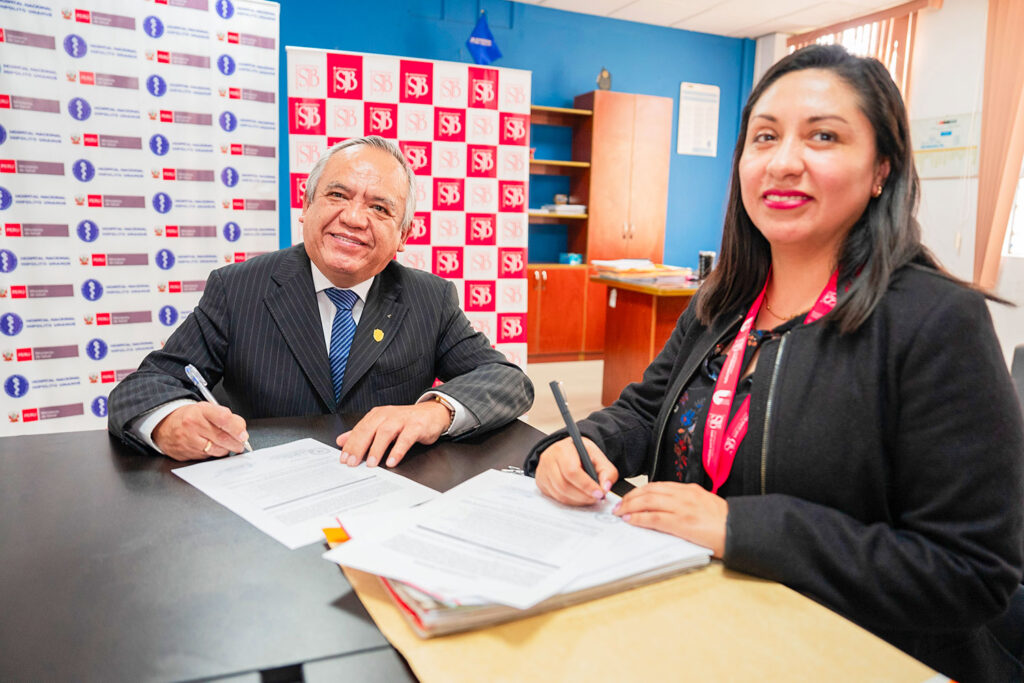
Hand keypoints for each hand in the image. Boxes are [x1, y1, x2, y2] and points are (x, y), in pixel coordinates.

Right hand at [152, 403, 248, 460]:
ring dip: (226, 449)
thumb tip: (241, 430)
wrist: (164, 425)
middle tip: (241, 443)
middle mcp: (193, 425)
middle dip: (237, 443)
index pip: (223, 418)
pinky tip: (212, 448)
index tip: (243, 434)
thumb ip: (225, 417)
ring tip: (228, 445)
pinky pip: (206, 457)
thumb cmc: (189, 417)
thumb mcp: (206, 409)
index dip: (237, 428)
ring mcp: (188, 440)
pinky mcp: (185, 453)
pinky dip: (214, 454)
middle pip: (222, 437)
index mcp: (201, 411)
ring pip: (216, 450)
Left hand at [336, 402, 450, 467]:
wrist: (432, 413)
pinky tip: (392, 461)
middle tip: (353, 463)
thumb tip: (341, 440)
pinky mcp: (416, 426)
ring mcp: (402, 420)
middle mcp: (388, 415)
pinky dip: (398, 450)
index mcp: (377, 415)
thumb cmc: (406, 421)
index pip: (360, 429)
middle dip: (359, 447)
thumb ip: (362, 432)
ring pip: (386, 432)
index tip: (344, 459)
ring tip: (371, 463)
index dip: (350, 444)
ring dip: (377, 449)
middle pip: (369, 430)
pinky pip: (406, 438)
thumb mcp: (382, 425)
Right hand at [534, 436, 617, 504]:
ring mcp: (542, 471)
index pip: (572, 471)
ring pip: (559, 494)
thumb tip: (605, 487)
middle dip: (583, 496)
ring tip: (589, 498)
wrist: (566, 450)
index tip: (599, 493)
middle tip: (596, 498)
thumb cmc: (581, 453)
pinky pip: (555, 497)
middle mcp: (549, 459)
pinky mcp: (541, 482)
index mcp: (563, 449)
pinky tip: (578, 497)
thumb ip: (607, 471)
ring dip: (577, 500)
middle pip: (564, 485)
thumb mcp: (597, 456)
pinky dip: (569, 501)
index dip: (586, 485)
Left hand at [614, 482, 727, 556]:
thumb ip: (687, 504)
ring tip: (621, 512)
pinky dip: (639, 518)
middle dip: (631, 497)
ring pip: (648, 501)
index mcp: (689, 490)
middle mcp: (684, 495)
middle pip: (649, 490)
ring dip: (630, 506)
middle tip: (620, 505)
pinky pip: (655, 518)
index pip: (658, 486)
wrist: (740, 530)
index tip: (631, 497)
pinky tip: (631, 521)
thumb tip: (667, 510)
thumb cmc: (725, 522)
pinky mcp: (682, 523)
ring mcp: (682, 508)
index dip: (640, 491)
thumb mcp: (705, 505)